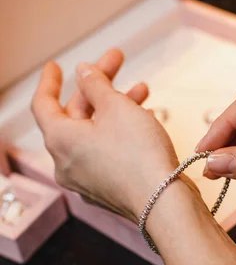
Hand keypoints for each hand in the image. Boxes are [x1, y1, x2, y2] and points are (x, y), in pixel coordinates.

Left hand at [32, 49, 185, 221]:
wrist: (164, 202)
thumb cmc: (139, 155)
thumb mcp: (117, 107)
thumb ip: (96, 84)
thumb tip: (83, 73)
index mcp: (60, 140)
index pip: (43, 104)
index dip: (49, 81)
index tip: (55, 66)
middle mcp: (67, 163)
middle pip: (75, 116)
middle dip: (98, 87)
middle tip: (117, 63)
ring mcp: (86, 180)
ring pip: (94, 134)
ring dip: (115, 108)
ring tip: (142, 90)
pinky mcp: (107, 189)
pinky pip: (106, 153)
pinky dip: (119, 133)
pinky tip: (144, 120)